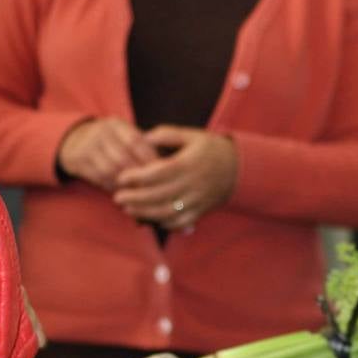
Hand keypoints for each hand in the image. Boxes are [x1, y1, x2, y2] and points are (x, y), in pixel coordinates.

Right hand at [56, 118, 157, 190]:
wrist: (75, 139)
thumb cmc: (113, 142)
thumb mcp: (125, 135)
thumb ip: (144, 146)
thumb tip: (167, 166)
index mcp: (116, 124)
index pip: (135, 141)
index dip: (148, 158)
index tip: (162, 172)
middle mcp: (100, 132)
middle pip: (123, 158)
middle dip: (138, 176)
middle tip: (152, 188)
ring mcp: (87, 146)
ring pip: (111, 171)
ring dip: (126, 184)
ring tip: (138, 192)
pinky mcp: (78, 160)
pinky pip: (99, 177)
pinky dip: (112, 186)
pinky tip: (122, 191)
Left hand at [113, 126, 238, 230]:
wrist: (240, 170)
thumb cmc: (211, 150)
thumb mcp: (192, 135)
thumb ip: (167, 135)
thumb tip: (143, 138)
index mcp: (188, 164)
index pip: (158, 173)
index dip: (137, 176)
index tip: (121, 177)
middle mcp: (192, 184)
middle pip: (159, 195)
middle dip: (135, 198)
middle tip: (117, 197)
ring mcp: (197, 200)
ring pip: (167, 211)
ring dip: (144, 212)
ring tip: (127, 208)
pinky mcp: (201, 211)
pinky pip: (180, 222)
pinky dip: (164, 223)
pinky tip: (150, 218)